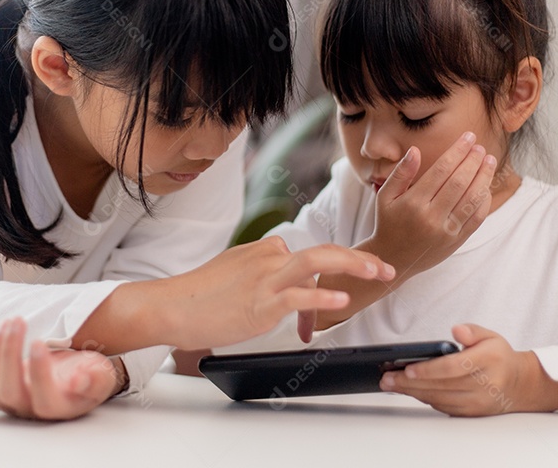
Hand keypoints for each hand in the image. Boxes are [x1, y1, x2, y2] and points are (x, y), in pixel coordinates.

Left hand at [0, 317, 125, 420]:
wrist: (73, 375)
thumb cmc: (87, 374)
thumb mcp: (101, 375)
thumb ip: (96, 379)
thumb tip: (80, 380)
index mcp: (58, 407)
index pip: (43, 399)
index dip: (39, 372)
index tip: (40, 341)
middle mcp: (29, 409)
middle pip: (7, 392)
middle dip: (8, 352)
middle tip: (19, 320)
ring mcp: (8, 403)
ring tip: (9, 323)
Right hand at [157, 237, 394, 348]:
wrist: (171, 306)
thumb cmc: (200, 296)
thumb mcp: (235, 272)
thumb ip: (262, 272)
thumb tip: (286, 284)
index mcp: (264, 251)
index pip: (310, 257)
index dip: (333, 279)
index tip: (350, 292)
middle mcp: (268, 258)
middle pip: (324, 250)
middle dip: (360, 259)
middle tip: (385, 269)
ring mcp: (264, 278)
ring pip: (316, 262)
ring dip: (353, 266)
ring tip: (377, 274)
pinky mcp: (259, 302)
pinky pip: (297, 296)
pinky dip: (323, 297)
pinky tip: (341, 301)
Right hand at [372, 132, 497, 283]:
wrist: (394, 259)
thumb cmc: (388, 222)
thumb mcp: (385, 196)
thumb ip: (401, 173)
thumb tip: (416, 150)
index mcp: (413, 203)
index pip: (441, 170)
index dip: (457, 151)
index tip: (468, 137)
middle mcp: (431, 217)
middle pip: (459, 182)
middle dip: (473, 161)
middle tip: (480, 147)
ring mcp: (446, 231)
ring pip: (471, 199)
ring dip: (483, 177)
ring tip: (488, 161)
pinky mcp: (456, 241)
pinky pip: (476, 218)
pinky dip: (484, 200)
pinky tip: (486, 186)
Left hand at [381, 324, 557, 415]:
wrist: (519, 385)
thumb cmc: (499, 357)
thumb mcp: (490, 336)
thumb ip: (472, 331)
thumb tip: (456, 330)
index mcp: (488, 361)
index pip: (454, 367)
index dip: (428, 370)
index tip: (407, 368)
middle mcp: (484, 385)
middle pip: (441, 386)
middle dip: (410, 383)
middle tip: (388, 378)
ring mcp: (478, 402)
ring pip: (439, 399)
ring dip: (413, 392)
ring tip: (391, 384)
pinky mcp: (472, 413)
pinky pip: (443, 407)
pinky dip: (424, 399)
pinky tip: (410, 390)